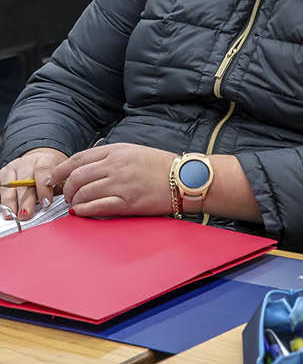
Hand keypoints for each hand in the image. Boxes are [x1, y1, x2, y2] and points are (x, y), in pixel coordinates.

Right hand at [0, 148, 68, 219]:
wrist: (39, 163)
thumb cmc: (52, 173)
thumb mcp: (61, 176)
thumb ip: (63, 185)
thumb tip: (68, 199)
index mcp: (44, 160)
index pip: (43, 171)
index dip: (44, 188)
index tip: (46, 202)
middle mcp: (26, 162)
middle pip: (24, 181)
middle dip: (25, 200)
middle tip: (27, 214)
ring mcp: (12, 168)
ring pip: (10, 186)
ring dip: (12, 202)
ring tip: (14, 215)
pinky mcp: (2, 175)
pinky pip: (1, 189)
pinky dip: (4, 201)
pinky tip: (7, 210)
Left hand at [54, 144, 176, 217]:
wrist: (186, 179)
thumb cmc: (162, 167)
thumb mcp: (134, 152)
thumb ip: (109, 158)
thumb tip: (84, 171)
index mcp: (117, 151)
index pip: (78, 159)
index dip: (61, 171)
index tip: (55, 179)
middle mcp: (116, 166)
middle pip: (77, 177)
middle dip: (67, 189)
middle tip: (68, 197)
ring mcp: (121, 184)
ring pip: (83, 193)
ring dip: (74, 202)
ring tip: (76, 206)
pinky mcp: (127, 202)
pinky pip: (96, 207)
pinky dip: (84, 211)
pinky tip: (82, 212)